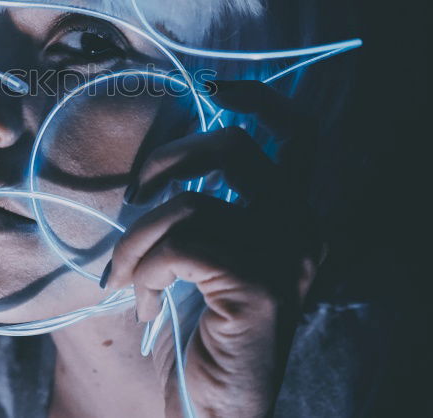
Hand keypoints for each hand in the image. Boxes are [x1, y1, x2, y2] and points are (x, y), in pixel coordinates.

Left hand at [105, 80, 322, 417]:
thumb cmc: (193, 342)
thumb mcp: (199, 263)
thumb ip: (202, 209)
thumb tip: (164, 154)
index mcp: (295, 222)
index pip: (300, 135)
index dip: (258, 100)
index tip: (212, 89)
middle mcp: (304, 233)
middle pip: (236, 145)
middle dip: (169, 157)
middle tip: (136, 191)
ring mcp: (287, 258)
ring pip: (189, 202)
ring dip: (137, 240)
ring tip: (127, 279)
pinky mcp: (260, 285)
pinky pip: (178, 243)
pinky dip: (142, 270)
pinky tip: (142, 304)